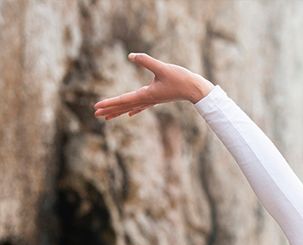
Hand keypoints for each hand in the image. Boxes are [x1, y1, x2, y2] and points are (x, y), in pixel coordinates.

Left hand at [93, 53, 213, 119]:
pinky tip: (129, 114)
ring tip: (107, 117)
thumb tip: (131, 56)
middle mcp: (146, 100)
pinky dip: (133, 109)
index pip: (123, 99)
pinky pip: (141, 106)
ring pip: (131, 107)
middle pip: (124, 106)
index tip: (97, 107)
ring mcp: (151, 100)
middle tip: (96, 114)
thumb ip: (146, 60)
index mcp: (146, 94)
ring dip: (118, 111)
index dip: (110, 102)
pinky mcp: (156, 98)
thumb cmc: (180, 79)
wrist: (194, 89)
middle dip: (110, 110)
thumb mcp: (162, 68)